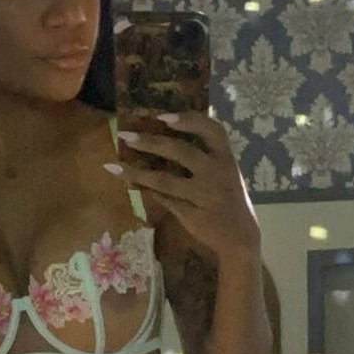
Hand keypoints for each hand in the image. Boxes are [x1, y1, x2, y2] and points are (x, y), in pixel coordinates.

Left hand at [108, 109, 260, 259]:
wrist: (240, 237)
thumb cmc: (229, 199)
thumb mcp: (225, 173)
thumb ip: (204, 156)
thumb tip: (166, 134)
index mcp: (227, 158)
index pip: (212, 130)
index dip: (189, 120)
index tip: (163, 117)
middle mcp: (217, 173)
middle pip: (181, 152)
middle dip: (151, 142)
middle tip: (125, 136)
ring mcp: (204, 195)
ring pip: (165, 180)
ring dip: (137, 172)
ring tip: (114, 166)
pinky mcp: (192, 215)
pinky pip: (164, 199)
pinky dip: (146, 190)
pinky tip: (130, 183)